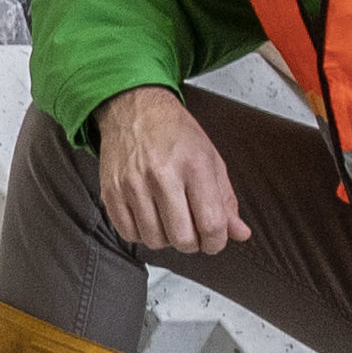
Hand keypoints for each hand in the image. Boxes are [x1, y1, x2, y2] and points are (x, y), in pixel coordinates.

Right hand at [96, 86, 251, 254]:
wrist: (135, 109)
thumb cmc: (175, 132)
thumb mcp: (210, 159)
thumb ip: (226, 200)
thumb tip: (240, 233)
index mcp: (194, 166)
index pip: (211, 224)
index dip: (217, 242)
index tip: (214, 239)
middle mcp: (162, 176)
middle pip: (182, 239)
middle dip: (193, 243)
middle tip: (192, 231)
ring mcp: (133, 185)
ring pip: (155, 240)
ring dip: (167, 239)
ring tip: (170, 220)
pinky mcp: (111, 192)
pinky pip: (129, 234)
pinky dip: (142, 234)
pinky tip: (150, 217)